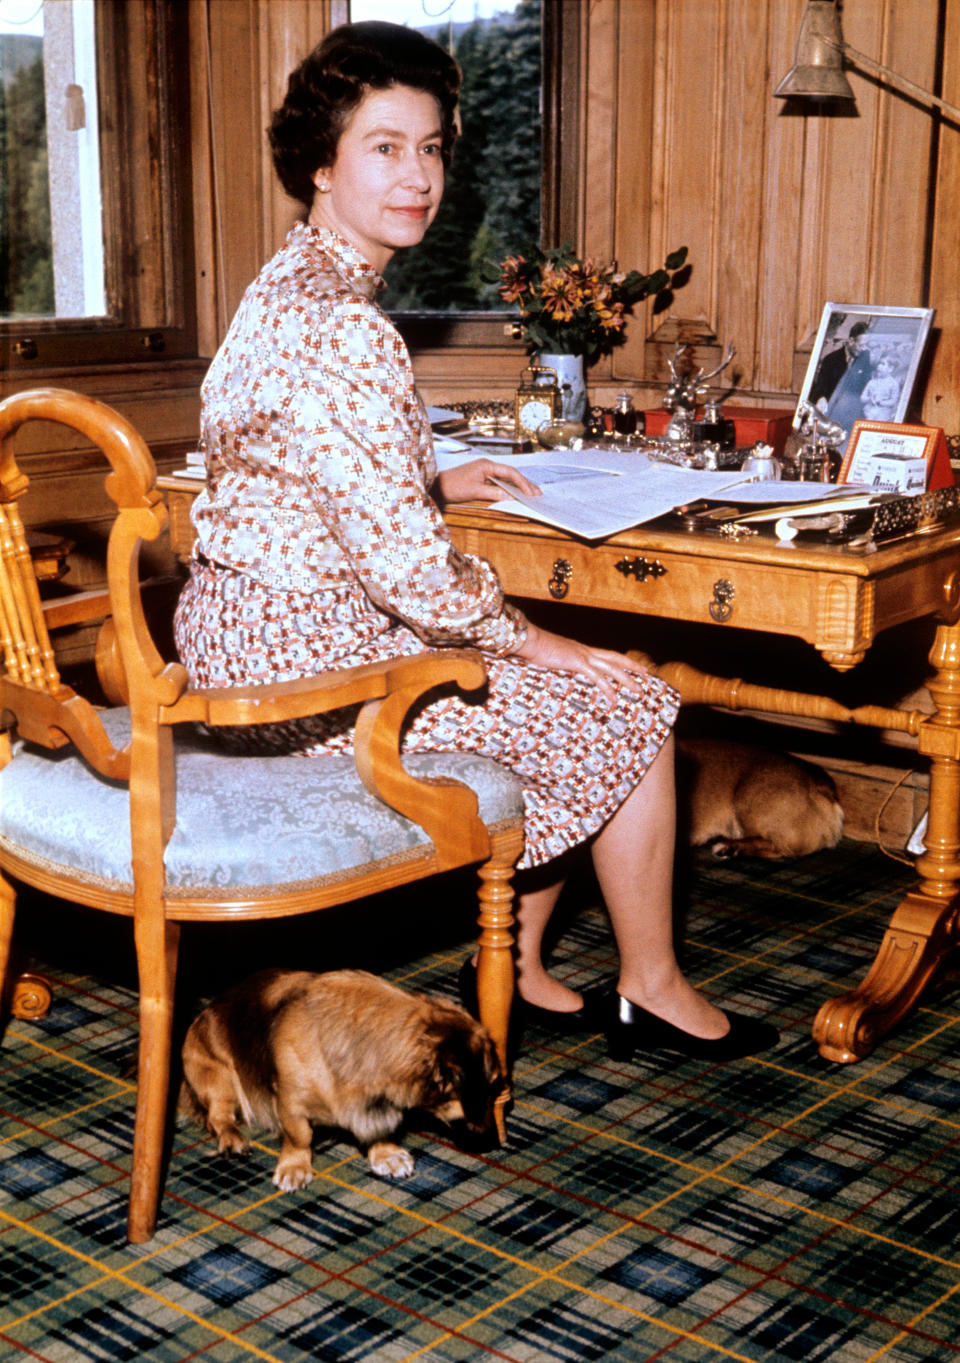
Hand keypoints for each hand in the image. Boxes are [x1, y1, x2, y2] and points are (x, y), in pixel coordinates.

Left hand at [434, 459, 541, 505]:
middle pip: (511, 474)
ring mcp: (485, 472)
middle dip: (525, 484)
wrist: (437, 487)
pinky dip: (509, 489)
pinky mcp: (482, 478)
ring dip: (518, 487)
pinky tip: (516, 495)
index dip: (522, 483)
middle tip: (538, 494)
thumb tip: (511, 497)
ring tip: (531, 495)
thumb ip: (494, 493)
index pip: (510, 472)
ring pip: (506, 478)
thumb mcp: (475, 491)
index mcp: (487, 465)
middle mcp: (487, 466)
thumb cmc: (453, 486)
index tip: (531, 493)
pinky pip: (499, 483)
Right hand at [513, 623, 649, 701]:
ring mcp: (582, 655)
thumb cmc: (535, 649)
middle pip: (615, 658)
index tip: (633, 666)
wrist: (528, 640)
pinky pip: (597, 678)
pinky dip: (607, 688)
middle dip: (632, 666)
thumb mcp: (550, 657)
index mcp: (580, 649)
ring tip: (639, 690)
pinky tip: (614, 699)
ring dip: (627, 679)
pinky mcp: (577, 663)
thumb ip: (558, 663)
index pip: (607, 654)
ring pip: (612, 668)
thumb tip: (557, 668)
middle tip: (647, 673)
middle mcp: (585, 650)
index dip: (621, 660)